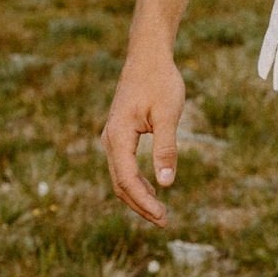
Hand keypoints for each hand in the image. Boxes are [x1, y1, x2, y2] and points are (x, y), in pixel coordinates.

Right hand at [101, 45, 186, 224]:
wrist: (148, 55)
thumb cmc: (160, 81)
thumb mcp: (168, 115)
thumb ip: (166, 148)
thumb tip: (167, 184)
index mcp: (118, 137)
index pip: (127, 180)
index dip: (144, 201)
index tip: (163, 216)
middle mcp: (110, 140)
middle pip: (120, 183)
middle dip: (140, 204)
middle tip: (163, 221)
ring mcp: (113, 137)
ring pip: (120, 176)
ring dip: (138, 195)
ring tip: (158, 211)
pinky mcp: (120, 133)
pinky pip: (124, 165)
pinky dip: (136, 181)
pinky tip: (153, 187)